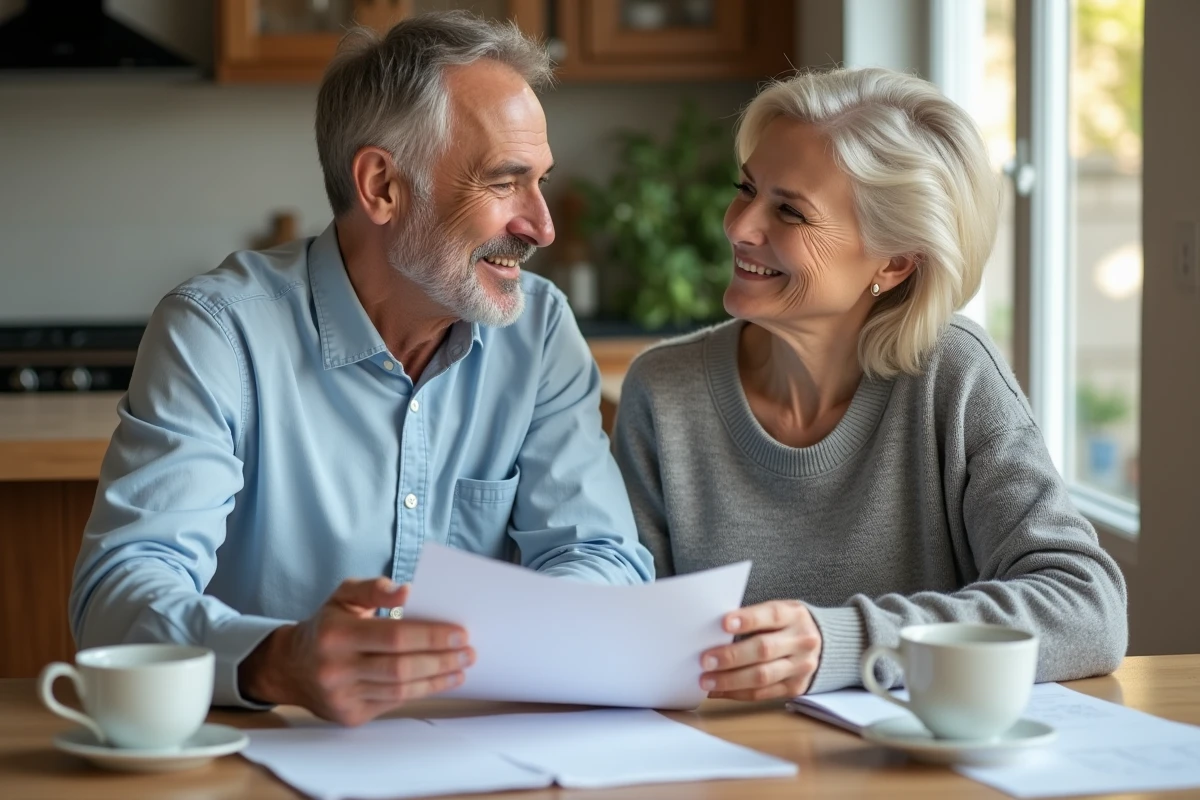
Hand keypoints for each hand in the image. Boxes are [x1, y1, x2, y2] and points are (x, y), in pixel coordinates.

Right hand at [239, 578, 473, 724]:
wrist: (290, 668)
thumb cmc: (327, 626)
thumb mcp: (343, 595)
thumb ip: (374, 588)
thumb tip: (407, 592)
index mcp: (335, 634)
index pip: (393, 635)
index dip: (430, 636)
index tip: (461, 632)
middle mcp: (336, 668)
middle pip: (400, 667)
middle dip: (441, 660)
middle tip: (469, 652)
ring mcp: (341, 696)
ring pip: (400, 690)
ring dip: (437, 679)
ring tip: (461, 668)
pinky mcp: (349, 715)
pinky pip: (393, 703)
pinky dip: (420, 691)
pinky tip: (439, 681)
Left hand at [699, 600, 821, 700]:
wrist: (822, 643)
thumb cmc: (786, 624)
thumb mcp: (778, 611)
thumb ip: (753, 619)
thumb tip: (713, 632)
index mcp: (795, 615)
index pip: (771, 615)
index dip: (748, 620)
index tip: (723, 623)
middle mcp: (802, 641)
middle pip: (764, 649)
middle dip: (732, 656)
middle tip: (705, 660)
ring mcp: (801, 667)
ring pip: (762, 676)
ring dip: (730, 680)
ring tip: (706, 681)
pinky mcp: (795, 688)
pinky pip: (762, 693)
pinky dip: (736, 693)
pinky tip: (717, 691)